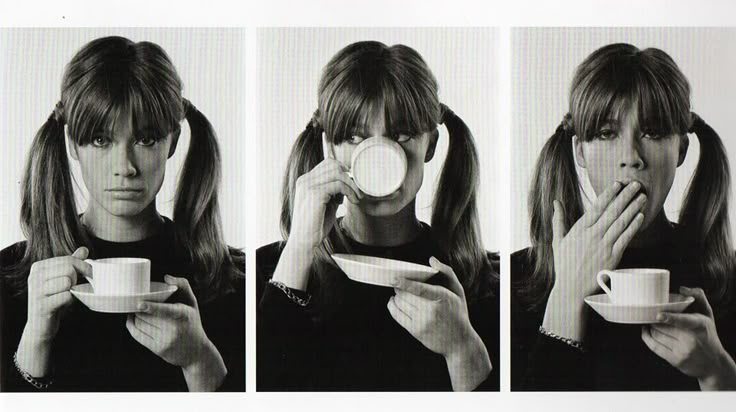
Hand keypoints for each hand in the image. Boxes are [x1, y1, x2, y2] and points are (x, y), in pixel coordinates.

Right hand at [17, 247, 91, 376]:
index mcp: (39, 267)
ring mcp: (36, 291)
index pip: (69, 259)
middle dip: (80, 278)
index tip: (90, 275)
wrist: (40, 325)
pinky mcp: (42, 305)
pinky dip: (71, 301)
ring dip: (74, 290)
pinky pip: (67, 296)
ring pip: (68, 281)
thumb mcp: (62, 278)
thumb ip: (72, 263)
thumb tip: (84, 249)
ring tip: (67, 295)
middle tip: (78, 287)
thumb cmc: (53, 299)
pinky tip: (64, 304)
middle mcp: (35, 276)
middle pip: (70, 268)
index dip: (84, 267)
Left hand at [126, 275, 225, 390]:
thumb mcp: (192, 303)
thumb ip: (183, 286)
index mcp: (182, 314)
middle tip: (138, 302)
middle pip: (147, 316)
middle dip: (139, 308)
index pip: (164, 311)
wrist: (196, 352)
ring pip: (140, 324)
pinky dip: (131, 326)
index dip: (150, 307)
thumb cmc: (192, 322)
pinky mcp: (157, 349)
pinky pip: (138, 335)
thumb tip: (166, 277)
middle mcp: (174, 329)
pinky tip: (132, 319)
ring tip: (138, 311)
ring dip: (135, 316)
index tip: (139, 304)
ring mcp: (165, 341)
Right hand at [288, 158, 362, 250]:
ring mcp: (308, 185)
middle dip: (348, 176)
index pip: (327, 164)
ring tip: (356, 197)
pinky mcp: (315, 194)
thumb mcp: (325, 204)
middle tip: (356, 190)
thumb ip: (333, 192)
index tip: (351, 186)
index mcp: (305, 181)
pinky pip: (339, 185)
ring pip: (337, 172)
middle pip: (332, 164)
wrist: (304, 241)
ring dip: (351, 184)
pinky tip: (353, 201)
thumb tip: (346, 184)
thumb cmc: (315, 226)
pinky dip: (349, 191)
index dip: (343, 172)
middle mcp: (305, 180)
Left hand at [388, 257, 490, 390]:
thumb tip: (431, 260)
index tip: (394, 278)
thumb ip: (447, 273)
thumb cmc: (458, 313)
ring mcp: (423, 322)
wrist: (459, 343)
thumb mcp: (458, 292)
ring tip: (398, 293)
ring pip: (400, 304)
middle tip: (397, 283)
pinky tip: (393, 302)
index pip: (420, 289)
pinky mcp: (416, 331)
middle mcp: (431, 311)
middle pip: (406, 295)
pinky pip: (397, 316)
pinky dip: (392, 306)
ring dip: (396, 296)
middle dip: (399, 288)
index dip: (405, 283)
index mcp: (443, 298)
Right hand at [544, 181, 645, 340]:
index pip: (596, 207)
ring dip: (633, 208)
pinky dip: (633, 226)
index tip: (617, 184)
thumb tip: (556, 203)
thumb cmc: (564, 265)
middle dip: (625, 196)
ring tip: (642, 197)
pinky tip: (641, 217)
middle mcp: (591, 236)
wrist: (571, 288)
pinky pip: (625, 238)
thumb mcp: (557, 241)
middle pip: (611, 211)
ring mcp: (602, 246)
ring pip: (620, 222)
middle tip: (636, 184)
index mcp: (578, 230)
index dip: (608, 194)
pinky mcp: (612, 257)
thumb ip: (558, 221)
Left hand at [642, 286, 735, 389]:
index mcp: (699, 325)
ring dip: (650, 327)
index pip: (683, 321)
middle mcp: (692, 339)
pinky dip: (647, 337)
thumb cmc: (707, 334)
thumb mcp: (707, 315)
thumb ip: (699, 297)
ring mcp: (683, 351)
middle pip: (663, 326)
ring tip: (650, 322)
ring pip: (657, 335)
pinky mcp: (676, 361)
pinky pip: (655, 347)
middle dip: (654, 320)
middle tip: (649, 314)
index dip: (670, 318)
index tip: (658, 315)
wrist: (714, 364)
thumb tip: (682, 288)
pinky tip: (646, 331)